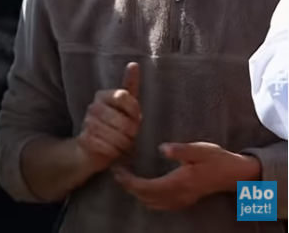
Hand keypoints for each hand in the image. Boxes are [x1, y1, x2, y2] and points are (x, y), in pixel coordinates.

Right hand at [76, 62, 141, 170]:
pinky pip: (107, 147)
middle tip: (131, 135)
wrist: (92, 148)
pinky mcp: (84, 140)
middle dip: (131, 131)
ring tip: (123, 144)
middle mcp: (93, 107)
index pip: (124, 96)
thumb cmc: (115, 124)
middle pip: (123, 119)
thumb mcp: (125, 106)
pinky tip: (114, 150)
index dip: (134, 110)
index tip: (136, 118)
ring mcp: (87, 123)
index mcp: (103, 95)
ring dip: (124, 143)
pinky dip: (114, 151)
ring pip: (116, 135)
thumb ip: (129, 85)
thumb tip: (133, 64)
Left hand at [113, 142, 260, 210]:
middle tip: (116, 173)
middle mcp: (179, 194)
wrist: (236, 174)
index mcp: (180, 182)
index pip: (147, 187)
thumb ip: (181, 150)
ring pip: (153, 203)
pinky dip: (148, 198)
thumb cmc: (217, 159)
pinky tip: (143, 189)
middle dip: (128, 187)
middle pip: (146, 197)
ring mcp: (182, 199)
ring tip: (125, 179)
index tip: (118, 170)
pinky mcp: (185, 200)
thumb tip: (163, 148)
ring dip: (137, 194)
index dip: (130, 181)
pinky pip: (161, 205)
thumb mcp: (200, 150)